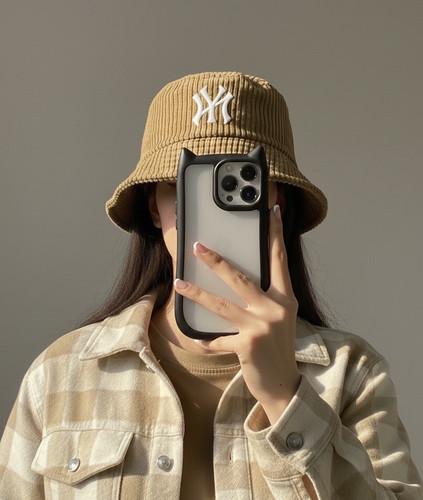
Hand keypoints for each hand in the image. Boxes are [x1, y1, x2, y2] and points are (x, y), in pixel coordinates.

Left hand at [174, 205, 300, 424]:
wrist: (283, 384)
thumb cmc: (277, 347)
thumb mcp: (278, 317)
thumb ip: (265, 297)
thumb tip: (236, 277)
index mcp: (284, 298)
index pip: (279, 259)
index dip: (275, 234)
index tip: (270, 212)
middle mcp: (274, 309)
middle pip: (240, 277)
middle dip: (216, 261)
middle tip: (197, 247)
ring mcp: (260, 327)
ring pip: (222, 304)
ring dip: (197, 293)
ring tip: (179, 284)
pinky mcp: (247, 346)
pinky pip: (217, 340)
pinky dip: (205, 340)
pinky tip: (194, 338)